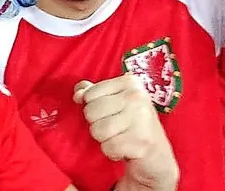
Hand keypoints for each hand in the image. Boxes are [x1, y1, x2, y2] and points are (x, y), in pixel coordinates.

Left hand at [74, 76, 178, 190]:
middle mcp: (137, 97)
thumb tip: (78, 94)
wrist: (157, 153)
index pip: (89, 93)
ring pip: (97, 130)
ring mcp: (142, 119)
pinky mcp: (142, 142)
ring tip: (119, 136)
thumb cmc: (131, 123)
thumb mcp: (112, 100)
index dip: (92, 106)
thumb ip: (91, 92)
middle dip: (97, 123)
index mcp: (130, 82)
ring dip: (104, 139)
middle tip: (115, 126)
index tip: (110, 111)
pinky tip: (124, 148)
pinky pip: (108, 147)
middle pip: (90, 112)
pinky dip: (112, 152)